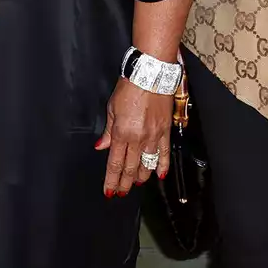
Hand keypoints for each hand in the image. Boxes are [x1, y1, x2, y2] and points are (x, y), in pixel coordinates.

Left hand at [96, 78, 172, 196]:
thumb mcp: (112, 108)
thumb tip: (101, 146)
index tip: (109, 191)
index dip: (111, 180)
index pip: (115, 164)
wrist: (151, 75)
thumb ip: (108, 131)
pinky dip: (162, 166)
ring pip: (147, 165)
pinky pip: (164, 154)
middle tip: (121, 192)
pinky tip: (159, 175)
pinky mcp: (165, 131)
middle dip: (124, 183)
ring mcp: (153, 136)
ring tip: (136, 184)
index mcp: (121, 133)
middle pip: (130, 168)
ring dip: (141, 177)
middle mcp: (137, 138)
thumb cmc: (130, 87)